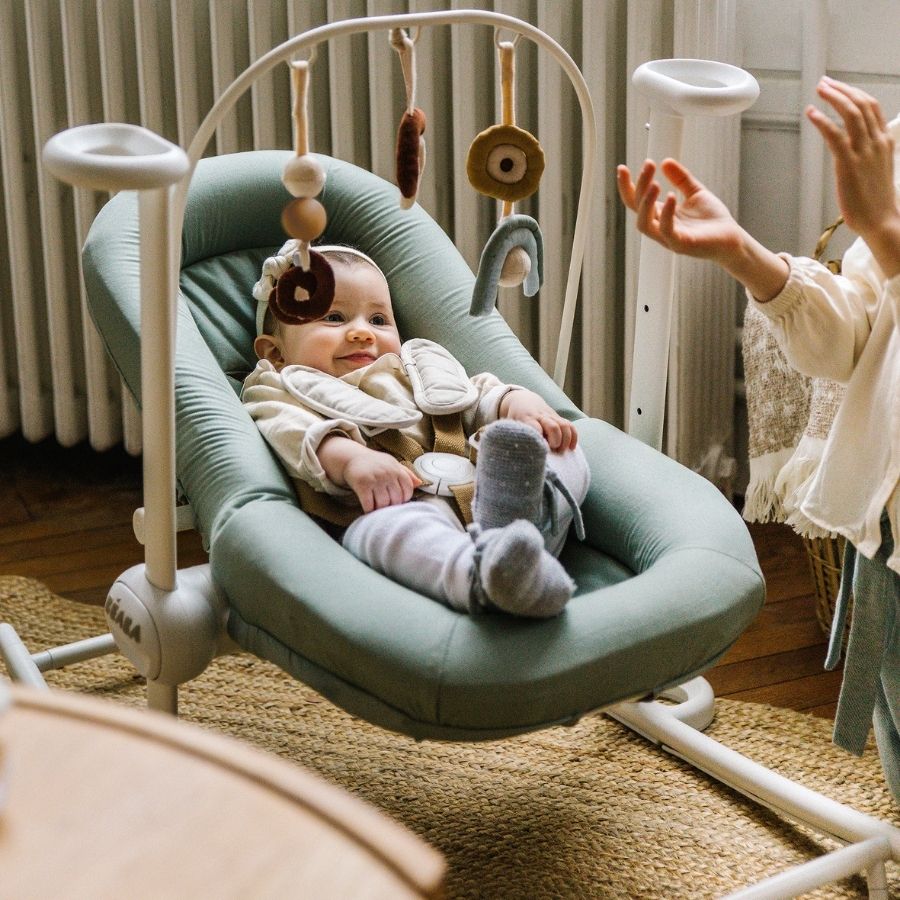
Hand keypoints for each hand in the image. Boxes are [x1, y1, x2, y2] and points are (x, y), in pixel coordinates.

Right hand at [319, 435, 420, 512]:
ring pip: (383, 503)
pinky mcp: (362, 484)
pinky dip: (369, 510)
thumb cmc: (375, 463)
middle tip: (386, 507)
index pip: (408, 490)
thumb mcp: (392, 464)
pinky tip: (368, 510)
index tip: (397, 502)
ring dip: (380, 510)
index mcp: (397, 469)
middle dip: (391, 506)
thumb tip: (420, 483)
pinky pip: (368, 504)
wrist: (353, 457)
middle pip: (396, 499)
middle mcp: (387, 473)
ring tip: (377, 509)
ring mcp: (374, 479)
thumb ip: (406, 474)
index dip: (404, 500)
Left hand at [499, 389, 577, 450]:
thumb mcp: (509, 425)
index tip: (539, 450)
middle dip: (556, 440)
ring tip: (560, 451)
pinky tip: (571, 448)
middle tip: (552, 450)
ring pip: (564, 426)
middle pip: (553, 426)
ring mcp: (551, 416)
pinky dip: (573, 437)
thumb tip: (505, 455)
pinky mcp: (559, 418)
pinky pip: (570, 426)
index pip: (534, 426)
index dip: (538, 438)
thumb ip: (510, 436)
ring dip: (565, 440)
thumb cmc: (514, 419)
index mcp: (526, 418)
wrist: (522, 400)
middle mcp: (540, 417)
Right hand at [616, 158, 745, 263]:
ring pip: (644, 224)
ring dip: (646, 203)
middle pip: (637, 208)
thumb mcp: (696, 192)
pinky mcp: (681, 245)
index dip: (626, 186)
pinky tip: (671, 196)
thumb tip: (664, 161)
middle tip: (648, 165)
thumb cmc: (713, 220)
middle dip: (639, 186)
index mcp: (659, 215)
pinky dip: (666, 213)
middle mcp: (659, 227)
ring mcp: (668, 238)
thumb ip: (680, 179)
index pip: (635, 201)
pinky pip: (666, 230)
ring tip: (655, 184)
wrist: (733, 239)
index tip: (622, 167)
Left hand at [806, 77, 899, 277]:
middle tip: (824, 82)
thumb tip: (853, 144)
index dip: (853, 92)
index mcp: (884, 141)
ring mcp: (864, 152)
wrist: (881, 220)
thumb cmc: (875, 199)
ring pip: (851, 114)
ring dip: (834, 98)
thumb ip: (868, 152)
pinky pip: (836, 136)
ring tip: (819, 90)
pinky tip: (811, 113)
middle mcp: (876, 142)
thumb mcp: (877, 168)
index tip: (838, 86)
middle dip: (842, 89)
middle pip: (861, 104)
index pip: (871, 107)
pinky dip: (823, 121)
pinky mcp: (849, 164)